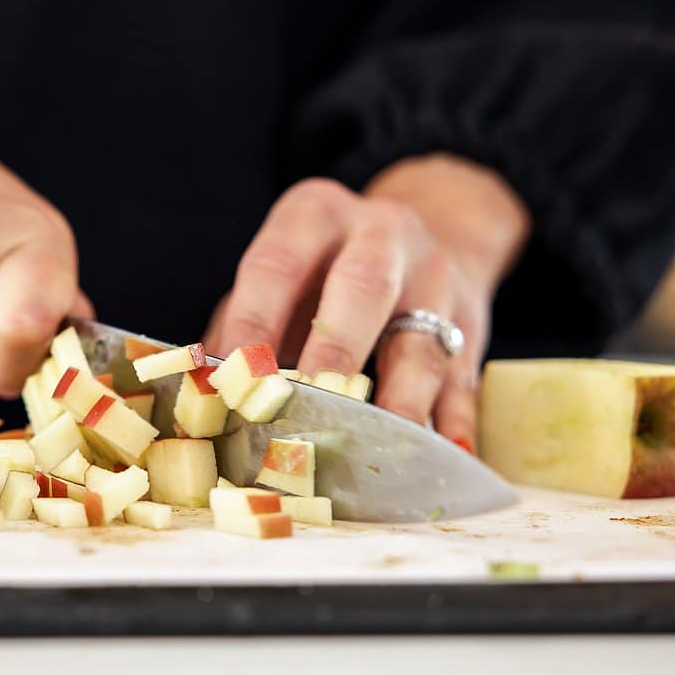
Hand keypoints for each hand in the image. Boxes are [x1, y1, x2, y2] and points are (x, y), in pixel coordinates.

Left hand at [205, 155, 528, 446]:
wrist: (433, 233)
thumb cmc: (326, 273)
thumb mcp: (280, 274)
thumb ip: (241, 325)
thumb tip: (203, 396)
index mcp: (315, 215)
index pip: (277, 264)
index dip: (254, 323)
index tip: (235, 381)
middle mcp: (382, 235)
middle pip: (363, 287)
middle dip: (333, 353)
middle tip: (307, 408)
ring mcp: (435, 279)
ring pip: (421, 344)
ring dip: (398, 403)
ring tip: (373, 450)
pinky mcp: (472, 325)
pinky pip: (463, 381)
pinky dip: (452, 424)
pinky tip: (438, 459)